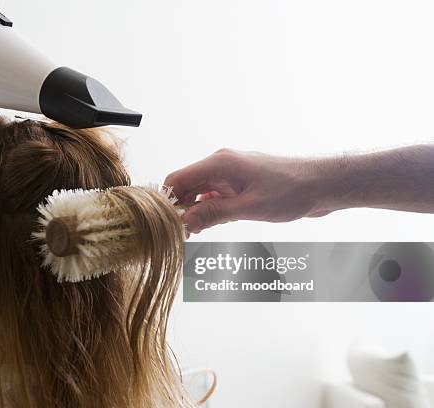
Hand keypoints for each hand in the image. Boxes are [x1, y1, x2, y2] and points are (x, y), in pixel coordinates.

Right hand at [164, 149, 326, 232]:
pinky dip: (210, 210)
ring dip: (196, 212)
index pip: (178, 179)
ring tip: (194, 235)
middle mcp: (222, 165)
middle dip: (181, 209)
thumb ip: (214, 214)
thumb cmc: (293, 190)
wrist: (323, 185)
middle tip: (179, 235)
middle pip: (187, 186)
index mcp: (220, 163)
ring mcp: (232, 175)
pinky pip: (216, 196)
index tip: (164, 222)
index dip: (167, 200)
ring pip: (201, 193)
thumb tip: (185, 222)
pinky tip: (211, 226)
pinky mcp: (241, 184)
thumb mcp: (249, 207)